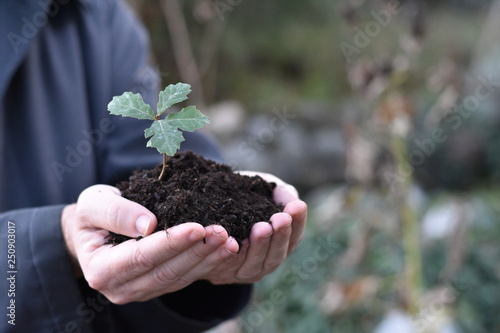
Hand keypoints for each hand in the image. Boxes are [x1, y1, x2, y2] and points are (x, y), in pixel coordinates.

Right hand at [61, 185, 238, 303]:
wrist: (93, 232)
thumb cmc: (91, 216)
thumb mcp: (92, 204)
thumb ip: (115, 212)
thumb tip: (148, 225)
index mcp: (102, 270)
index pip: (142, 257)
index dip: (171, 242)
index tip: (197, 227)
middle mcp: (122, 288)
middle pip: (166, 271)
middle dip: (197, 251)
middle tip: (223, 232)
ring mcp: (142, 291)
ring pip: (180, 277)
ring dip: (208, 259)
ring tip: (230, 241)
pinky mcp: (159, 286)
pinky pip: (186, 277)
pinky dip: (208, 263)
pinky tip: (226, 250)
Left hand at [202, 171, 306, 284]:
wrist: (204, 208)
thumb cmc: (241, 197)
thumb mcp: (262, 191)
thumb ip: (280, 193)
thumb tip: (292, 199)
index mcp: (279, 243)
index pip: (294, 236)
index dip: (298, 222)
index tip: (297, 206)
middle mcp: (264, 262)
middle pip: (276, 256)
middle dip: (280, 236)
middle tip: (280, 219)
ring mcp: (244, 272)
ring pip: (254, 265)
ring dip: (259, 247)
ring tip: (260, 227)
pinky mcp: (221, 275)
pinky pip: (226, 269)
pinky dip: (230, 256)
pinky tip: (231, 241)